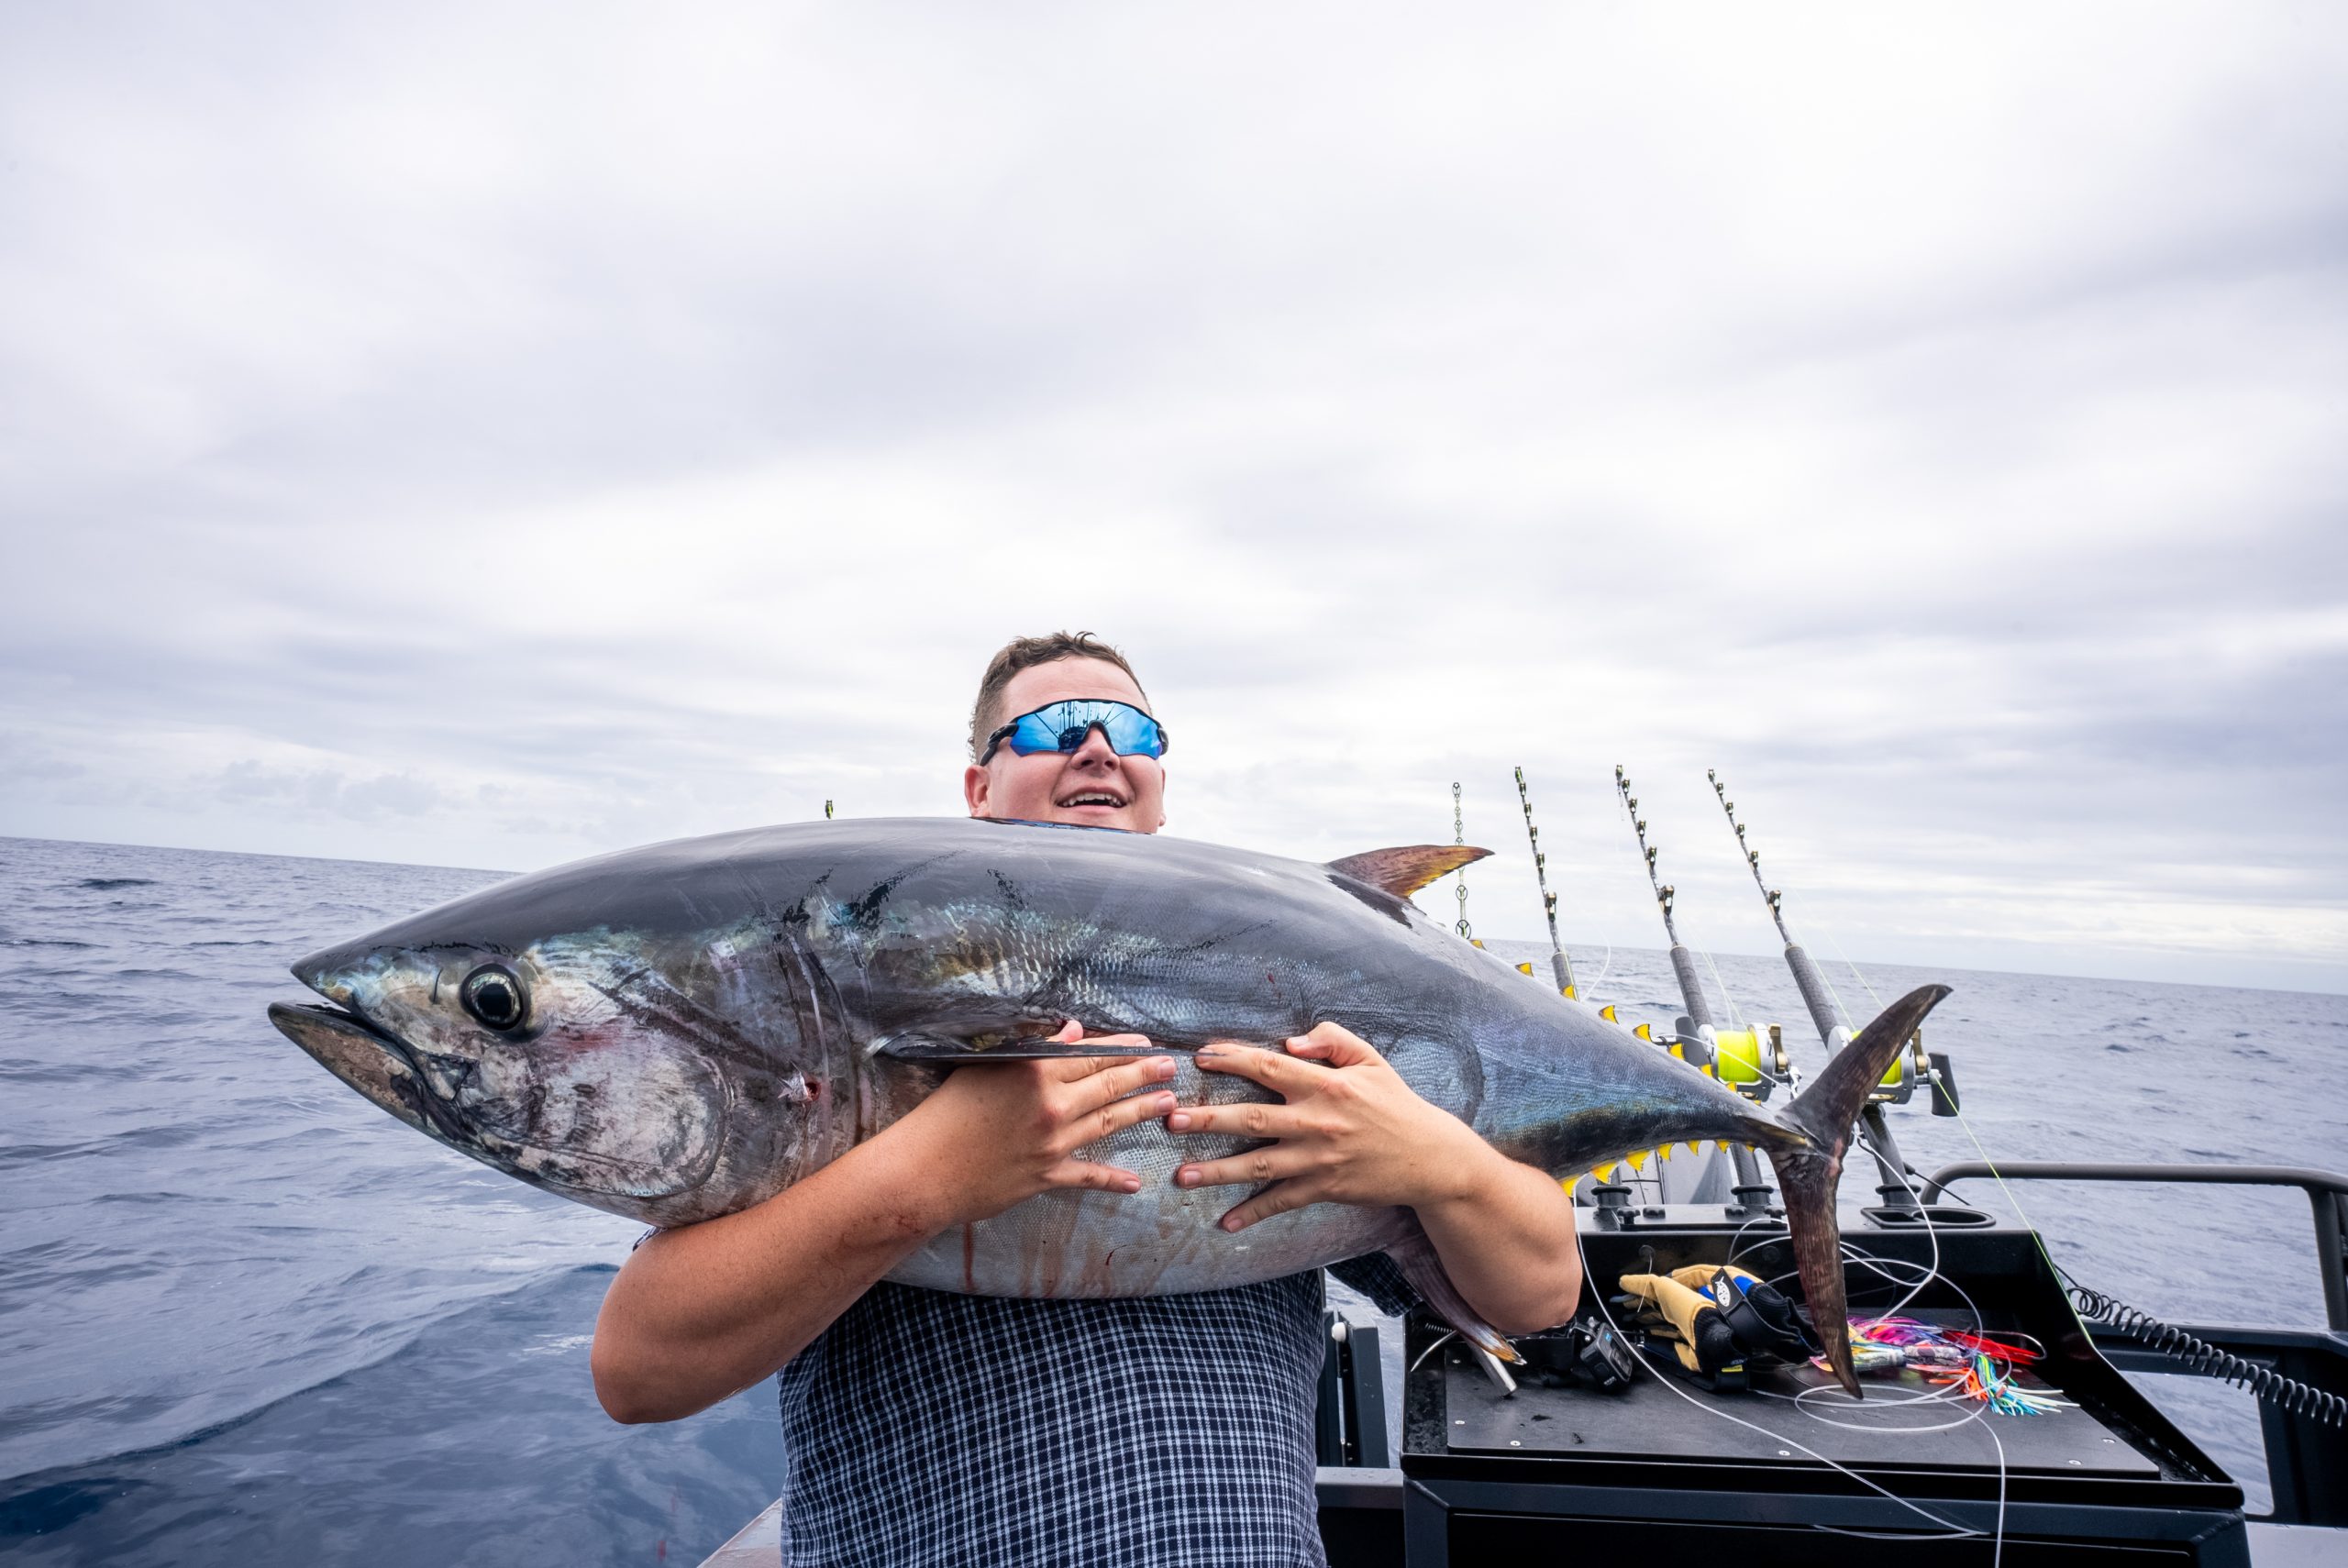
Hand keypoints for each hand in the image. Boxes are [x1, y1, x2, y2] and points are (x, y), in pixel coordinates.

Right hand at [899, 1020, 1178, 1227]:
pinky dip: (1111, 1179)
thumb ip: (1031, 1048)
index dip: (1120, 1048)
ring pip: (1107, 1124)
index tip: (1145, 1044)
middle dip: (1144, 1075)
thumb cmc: (943, 1113)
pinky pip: (1087, 1176)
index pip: (1088, 1054)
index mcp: (1034, 1071)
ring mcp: (1051, 1143)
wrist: (922, 1172)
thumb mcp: (983, 1068)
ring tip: (1167, 1103)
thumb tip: (1070, 1031)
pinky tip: (1134, 1182)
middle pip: (1108, 1085)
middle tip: (1171, 1068)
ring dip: (1140, 1112)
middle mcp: (1050, 1104)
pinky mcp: (1045, 1176)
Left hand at [1169, 1022, 1495, 1231]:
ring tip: (1182, 1175)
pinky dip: (1252, 1213)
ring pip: (1258, 1165)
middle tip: (1170, 1119)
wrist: (1430, 1157)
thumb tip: (1289, 1041)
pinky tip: (1224, 1221)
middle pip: (1252, 1118)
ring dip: (1217, 1171)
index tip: (1198, 1056)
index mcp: (1325, 1084)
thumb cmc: (1396, 1103)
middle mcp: (1317, 1121)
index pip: (1268, 1067)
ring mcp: (1318, 1158)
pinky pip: (1281, 1201)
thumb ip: (1331, 1039)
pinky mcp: (1324, 1187)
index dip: (1231, 1059)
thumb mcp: (1370, 1059)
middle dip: (1207, 1119)